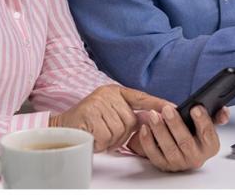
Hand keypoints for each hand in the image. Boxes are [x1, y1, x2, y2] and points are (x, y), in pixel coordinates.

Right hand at [50, 84, 170, 151]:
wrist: (61, 128)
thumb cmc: (88, 123)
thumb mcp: (110, 114)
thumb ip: (128, 115)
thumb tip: (152, 120)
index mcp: (115, 92)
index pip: (141, 97)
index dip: (157, 103)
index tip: (174, 108)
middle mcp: (108, 94)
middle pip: (130, 121)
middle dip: (120, 134)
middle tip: (105, 133)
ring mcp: (98, 102)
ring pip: (119, 130)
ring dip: (109, 139)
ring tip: (97, 134)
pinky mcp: (89, 113)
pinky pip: (106, 136)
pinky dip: (100, 142)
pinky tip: (91, 136)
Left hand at [126, 105, 224, 171]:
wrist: (183, 148)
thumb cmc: (195, 133)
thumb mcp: (209, 123)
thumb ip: (217, 115)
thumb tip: (223, 112)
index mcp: (210, 146)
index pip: (208, 134)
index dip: (203, 121)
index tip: (195, 108)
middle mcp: (196, 157)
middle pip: (185, 142)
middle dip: (176, 124)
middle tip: (167, 109)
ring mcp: (180, 163)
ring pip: (169, 148)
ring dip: (160, 131)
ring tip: (153, 115)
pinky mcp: (164, 165)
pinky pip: (155, 155)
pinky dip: (148, 142)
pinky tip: (145, 128)